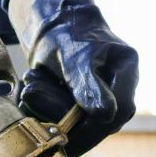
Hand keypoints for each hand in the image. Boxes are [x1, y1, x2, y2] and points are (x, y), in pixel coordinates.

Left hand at [17, 0, 137, 156]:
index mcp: (126, 73)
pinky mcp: (83, 109)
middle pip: (96, 125)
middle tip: (29, 90)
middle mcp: (119, 92)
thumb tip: (106, 115)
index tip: (60, 129)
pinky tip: (31, 85)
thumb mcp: (75, 58)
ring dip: (44, 107)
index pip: (119, 112)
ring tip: (30, 79)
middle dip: (57, 112)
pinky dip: (40, 107)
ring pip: (76, 126)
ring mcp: (103, 101)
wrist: (54, 27)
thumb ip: (90, 85)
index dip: (92, 129)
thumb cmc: (68, 33)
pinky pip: (62, 121)